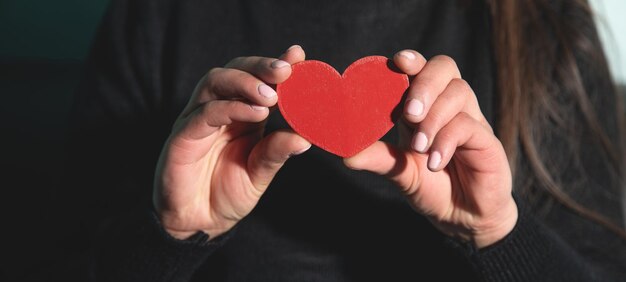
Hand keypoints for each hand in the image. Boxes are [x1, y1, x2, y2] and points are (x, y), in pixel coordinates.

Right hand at [153, 46, 310, 239]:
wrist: (199, 224)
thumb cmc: (228, 193)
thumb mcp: (260, 173)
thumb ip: (277, 152)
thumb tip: (306, 138)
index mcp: (241, 114)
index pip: (256, 79)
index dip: (275, 64)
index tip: (298, 56)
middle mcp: (219, 110)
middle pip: (234, 70)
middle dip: (260, 66)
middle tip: (285, 70)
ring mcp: (198, 120)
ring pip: (214, 82)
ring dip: (244, 82)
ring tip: (271, 95)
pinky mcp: (182, 136)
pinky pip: (203, 114)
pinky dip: (229, 108)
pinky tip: (255, 113)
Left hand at [345, 50, 516, 247]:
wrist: (463, 217)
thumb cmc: (433, 187)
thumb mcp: (400, 172)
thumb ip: (378, 159)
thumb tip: (346, 155)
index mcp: (425, 106)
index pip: (421, 69)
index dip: (411, 61)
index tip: (397, 62)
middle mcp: (448, 106)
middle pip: (444, 68)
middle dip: (424, 83)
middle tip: (409, 112)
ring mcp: (471, 120)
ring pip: (458, 92)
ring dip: (434, 117)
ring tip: (419, 146)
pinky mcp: (487, 140)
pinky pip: (469, 125)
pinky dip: (447, 141)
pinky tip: (435, 162)